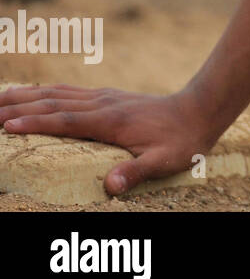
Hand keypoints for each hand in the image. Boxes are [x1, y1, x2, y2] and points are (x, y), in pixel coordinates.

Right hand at [0, 84, 218, 195]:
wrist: (201, 110)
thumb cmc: (183, 140)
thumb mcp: (165, 161)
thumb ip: (137, 172)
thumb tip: (111, 186)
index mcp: (110, 121)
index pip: (65, 121)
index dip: (35, 123)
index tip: (6, 126)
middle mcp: (103, 104)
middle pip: (53, 103)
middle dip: (18, 106)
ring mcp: (105, 98)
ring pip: (58, 93)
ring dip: (27, 96)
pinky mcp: (108, 97)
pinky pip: (70, 92)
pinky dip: (46, 91)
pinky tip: (34, 93)